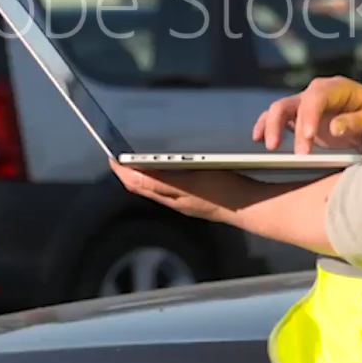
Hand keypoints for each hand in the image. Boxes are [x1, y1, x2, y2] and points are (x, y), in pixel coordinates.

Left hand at [109, 160, 253, 225]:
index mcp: (170, 197)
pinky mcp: (198, 198)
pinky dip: (162, 176)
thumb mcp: (189, 182)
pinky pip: (172, 187)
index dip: (122, 171)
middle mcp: (175, 201)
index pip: (137, 184)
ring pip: (158, 187)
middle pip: (144, 187)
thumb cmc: (221, 191)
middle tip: (120, 158)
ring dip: (145, 175)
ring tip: (137, 161)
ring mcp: (187, 201)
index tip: (111, 156)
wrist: (250, 206)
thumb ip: (160, 180)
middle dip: (130, 173)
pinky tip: (168, 169)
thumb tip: (133, 174)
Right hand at [252, 75, 361, 153]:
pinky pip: (276, 118)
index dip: (309, 116)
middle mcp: (314, 92)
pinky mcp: (296, 116)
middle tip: (288, 150)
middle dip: (284, 125)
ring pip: (279, 109)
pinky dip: (265, 126)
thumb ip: (354, 122)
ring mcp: (303, 103)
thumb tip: (334, 128)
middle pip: (291, 103)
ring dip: (271, 126)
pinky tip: (258, 138)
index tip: (308, 137)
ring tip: (271, 146)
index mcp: (334, 88)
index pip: (315, 98)